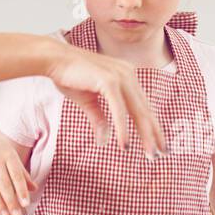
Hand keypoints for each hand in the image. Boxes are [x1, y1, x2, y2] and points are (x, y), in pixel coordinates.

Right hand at [46, 43, 164, 154]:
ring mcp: (120, 76)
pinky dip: (123, 129)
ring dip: (145, 135)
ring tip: (150, 155)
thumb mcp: (88, 101)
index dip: (153, 127)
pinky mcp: (109, 80)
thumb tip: (104, 140)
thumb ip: (99, 119)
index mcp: (126, 76)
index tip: (159, 145)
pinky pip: (120, 110)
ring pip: (138, 112)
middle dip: (155, 135)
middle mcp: (128, 74)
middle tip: (161, 155)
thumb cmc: (69, 76)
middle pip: (146, 110)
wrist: (53, 59)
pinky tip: (125, 145)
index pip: (144, 106)